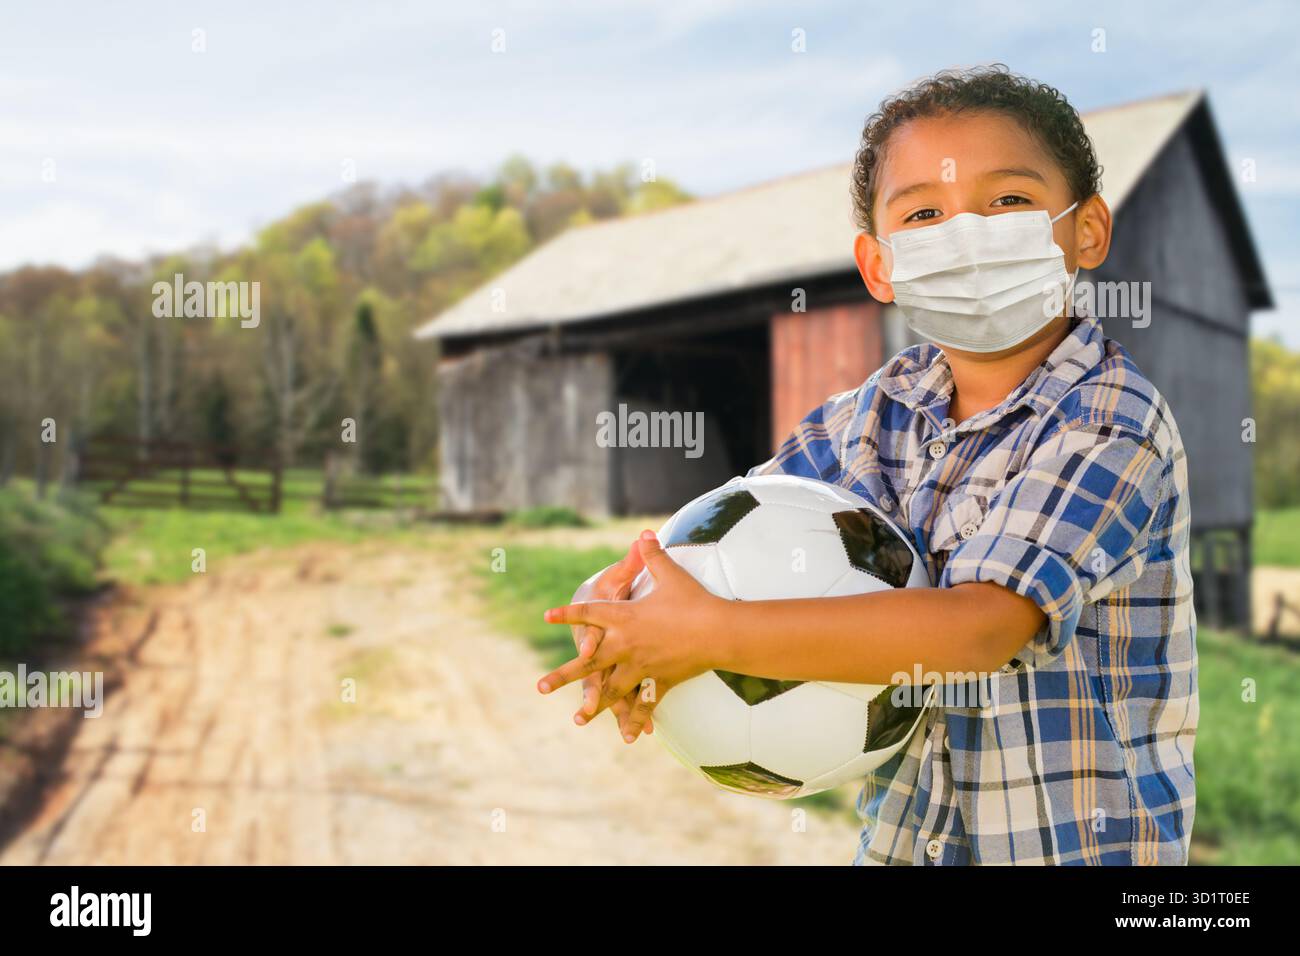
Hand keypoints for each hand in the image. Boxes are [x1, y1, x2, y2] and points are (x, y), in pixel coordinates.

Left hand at [539, 530, 721, 741]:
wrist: (720, 631)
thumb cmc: (694, 600)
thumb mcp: (670, 574)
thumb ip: (651, 555)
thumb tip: (643, 533)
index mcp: (623, 618)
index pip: (588, 614)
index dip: (568, 614)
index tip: (547, 617)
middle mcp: (626, 645)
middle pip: (587, 663)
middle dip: (562, 675)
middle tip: (540, 687)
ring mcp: (641, 667)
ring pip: (611, 689)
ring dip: (593, 704)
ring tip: (577, 719)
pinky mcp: (660, 681)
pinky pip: (644, 703)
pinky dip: (637, 720)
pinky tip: (629, 738)